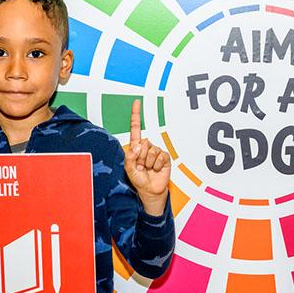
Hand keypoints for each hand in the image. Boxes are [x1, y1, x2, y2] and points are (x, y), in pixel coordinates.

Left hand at [124, 99, 170, 215]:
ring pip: (152, 151)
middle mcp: (146, 147)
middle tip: (141, 167)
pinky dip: (157, 165)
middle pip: (143, 143)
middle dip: (141, 157)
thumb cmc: (138, 179)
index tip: (137, 102)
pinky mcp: (164, 157)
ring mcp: (156, 151)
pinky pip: (160, 156)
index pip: (136, 128)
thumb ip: (131, 156)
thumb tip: (139, 145)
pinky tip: (156, 169)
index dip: (136, 115)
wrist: (150, 190)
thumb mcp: (129, 169)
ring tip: (148, 169)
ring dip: (149, 163)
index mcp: (136, 147)